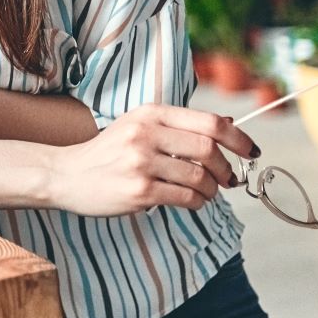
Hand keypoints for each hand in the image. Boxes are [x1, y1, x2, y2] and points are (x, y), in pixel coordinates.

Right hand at [45, 105, 259, 216]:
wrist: (65, 175)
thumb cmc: (108, 153)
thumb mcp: (139, 127)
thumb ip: (180, 126)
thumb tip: (230, 126)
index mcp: (150, 113)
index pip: (209, 122)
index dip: (238, 138)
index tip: (251, 151)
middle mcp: (145, 134)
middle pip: (209, 150)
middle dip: (227, 169)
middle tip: (228, 179)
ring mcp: (141, 163)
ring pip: (200, 178)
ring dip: (212, 189)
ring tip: (205, 192)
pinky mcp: (139, 191)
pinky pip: (187, 199)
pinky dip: (198, 203)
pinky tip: (190, 201)